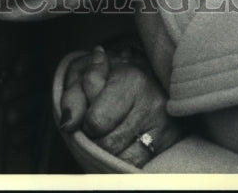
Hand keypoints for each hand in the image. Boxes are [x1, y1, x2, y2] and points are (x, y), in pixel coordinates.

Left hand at [60, 46, 182, 168]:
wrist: (143, 71)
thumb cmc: (107, 73)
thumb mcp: (83, 74)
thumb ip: (72, 97)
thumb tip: (67, 124)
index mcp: (130, 79)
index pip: (96, 121)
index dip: (83, 123)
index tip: (86, 113)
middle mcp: (151, 103)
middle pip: (108, 144)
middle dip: (95, 138)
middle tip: (97, 124)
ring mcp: (164, 125)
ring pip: (123, 159)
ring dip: (108, 150)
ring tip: (109, 132)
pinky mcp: (170, 142)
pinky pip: (137, 165)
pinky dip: (122, 158)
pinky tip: (121, 143)